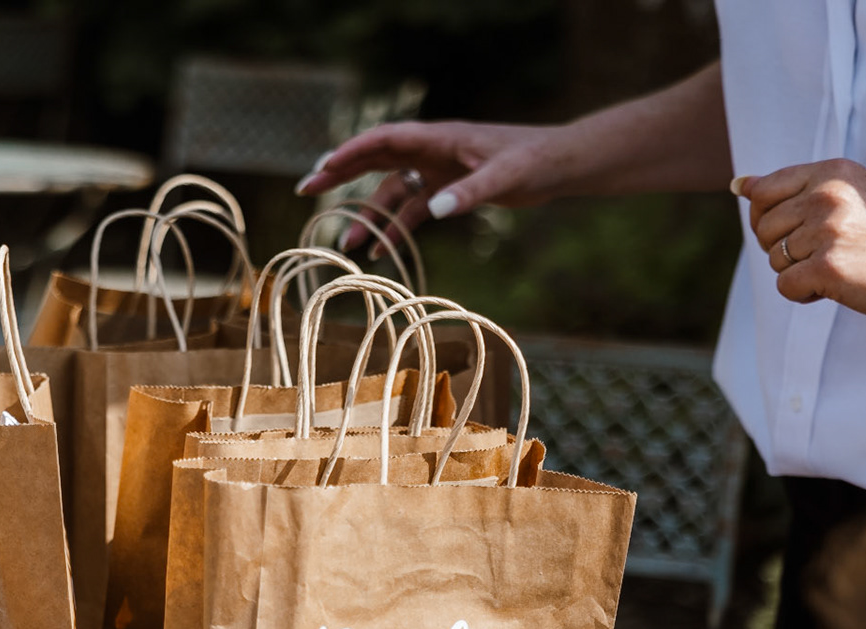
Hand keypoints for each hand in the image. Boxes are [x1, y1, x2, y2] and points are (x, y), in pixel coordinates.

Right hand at [295, 120, 574, 256]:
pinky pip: (413, 210)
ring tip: (345, 243)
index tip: (322, 167)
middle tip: (306, 189)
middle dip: (340, 174)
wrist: (559, 165)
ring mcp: (438, 171)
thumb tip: (434, 209)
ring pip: (391, 190)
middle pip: (376, 159)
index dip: (351, 152)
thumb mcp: (505, 177)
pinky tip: (381, 252)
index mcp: (439, 138)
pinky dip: (396, 229)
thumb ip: (469, 193)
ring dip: (368, 215)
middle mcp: (432, 151)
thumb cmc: (535, 161)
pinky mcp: (448, 189)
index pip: (385, 140)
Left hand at [737, 159, 865, 324]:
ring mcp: (828, 230)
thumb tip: (737, 184)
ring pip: (773, 259)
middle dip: (783, 248)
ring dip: (797, 272)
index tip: (796, 229)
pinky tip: (837, 286)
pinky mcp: (827, 267)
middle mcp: (828, 195)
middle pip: (763, 228)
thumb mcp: (849, 196)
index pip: (762, 191)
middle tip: (827, 251)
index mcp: (833, 172)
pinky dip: (804, 294)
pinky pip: (785, 286)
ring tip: (839, 265)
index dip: (767, 219)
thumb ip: (794, 190)